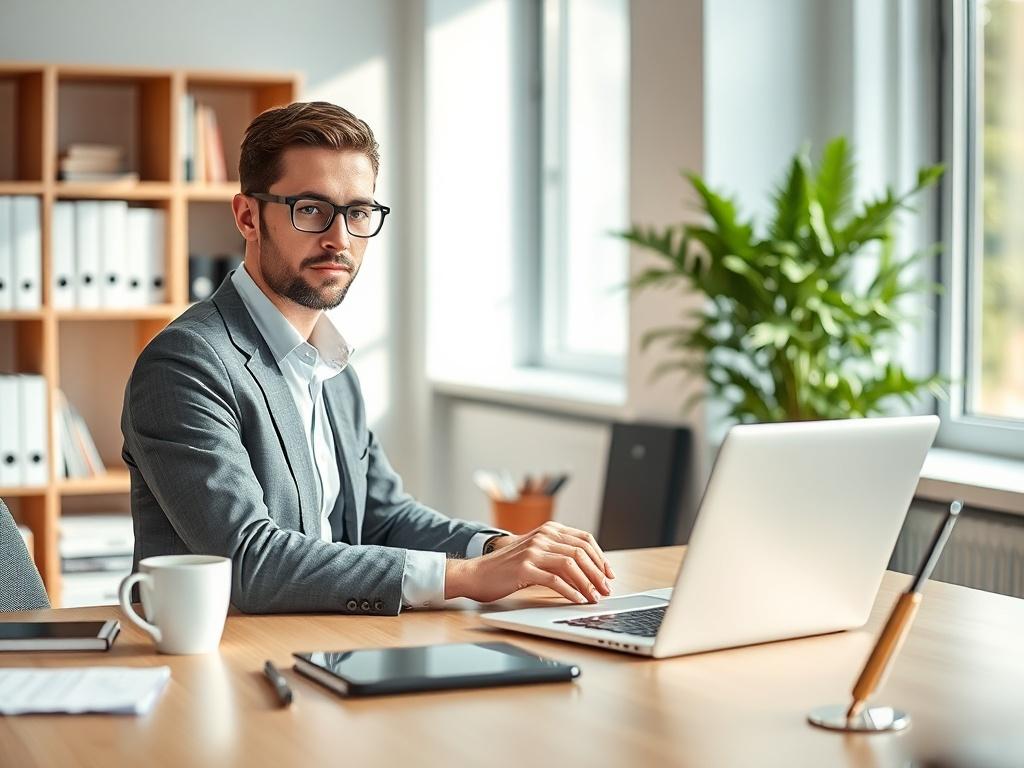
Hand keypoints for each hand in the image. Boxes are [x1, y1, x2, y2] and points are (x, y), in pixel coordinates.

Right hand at [445, 522, 615, 603]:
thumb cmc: (507, 568)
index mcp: (548, 530)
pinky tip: (577, 600)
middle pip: (581, 552)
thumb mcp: (536, 554)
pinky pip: (555, 580)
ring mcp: (532, 551)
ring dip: (587, 583)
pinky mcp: (524, 568)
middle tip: (606, 589)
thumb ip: (558, 555)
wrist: (477, 573)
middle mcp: (542, 536)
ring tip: (594, 598)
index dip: (600, 557)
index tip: (609, 574)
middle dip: (598, 573)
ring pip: (571, 565)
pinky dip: (570, 591)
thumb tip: (588, 571)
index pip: (584, 539)